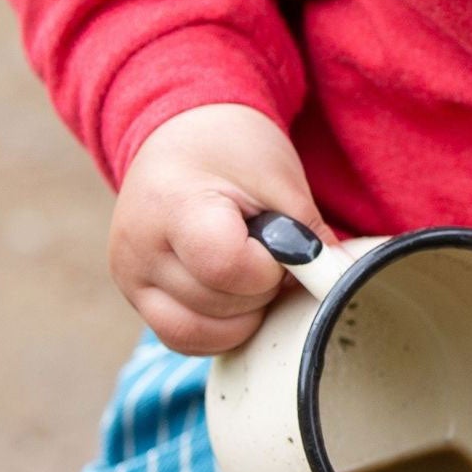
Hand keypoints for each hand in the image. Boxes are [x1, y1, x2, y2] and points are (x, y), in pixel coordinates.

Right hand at [109, 103, 336, 355]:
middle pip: (219, 305)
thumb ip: (309, 236)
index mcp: (171, 205)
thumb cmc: (233, 148)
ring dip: (244, 312)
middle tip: (269, 248)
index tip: (281, 239)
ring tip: (250, 266)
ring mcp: (130, 280)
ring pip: (200, 334)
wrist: (182, 133)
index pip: (226, 266)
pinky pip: (184, 338)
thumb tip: (341, 286)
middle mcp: (136, 250)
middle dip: (262, 287)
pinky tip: (235, 290)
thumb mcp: (279, 178)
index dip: (269, 265)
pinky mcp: (137, 299)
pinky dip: (221, 327)